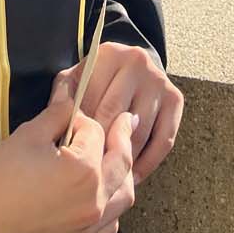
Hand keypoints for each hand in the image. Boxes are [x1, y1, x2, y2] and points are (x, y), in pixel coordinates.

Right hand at [0, 91, 135, 232]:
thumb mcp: (28, 135)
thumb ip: (57, 114)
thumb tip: (71, 97)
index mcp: (84, 171)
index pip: (96, 133)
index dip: (82, 119)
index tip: (70, 117)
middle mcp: (94, 201)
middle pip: (122, 163)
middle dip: (121, 138)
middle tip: (124, 123)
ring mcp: (88, 228)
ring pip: (123, 197)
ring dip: (124, 174)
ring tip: (116, 159)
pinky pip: (110, 225)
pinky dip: (112, 206)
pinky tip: (101, 195)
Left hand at [49, 41, 183, 187]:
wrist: (131, 65)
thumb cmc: (95, 80)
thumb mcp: (75, 79)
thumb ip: (63, 96)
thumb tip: (58, 117)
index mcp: (109, 55)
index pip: (93, 100)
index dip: (83, 130)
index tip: (74, 153)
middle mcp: (137, 62)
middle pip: (117, 116)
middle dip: (102, 145)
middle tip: (90, 171)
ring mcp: (158, 81)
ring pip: (140, 131)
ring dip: (124, 158)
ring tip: (108, 177)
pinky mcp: (175, 99)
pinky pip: (164, 140)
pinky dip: (148, 162)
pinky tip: (133, 176)